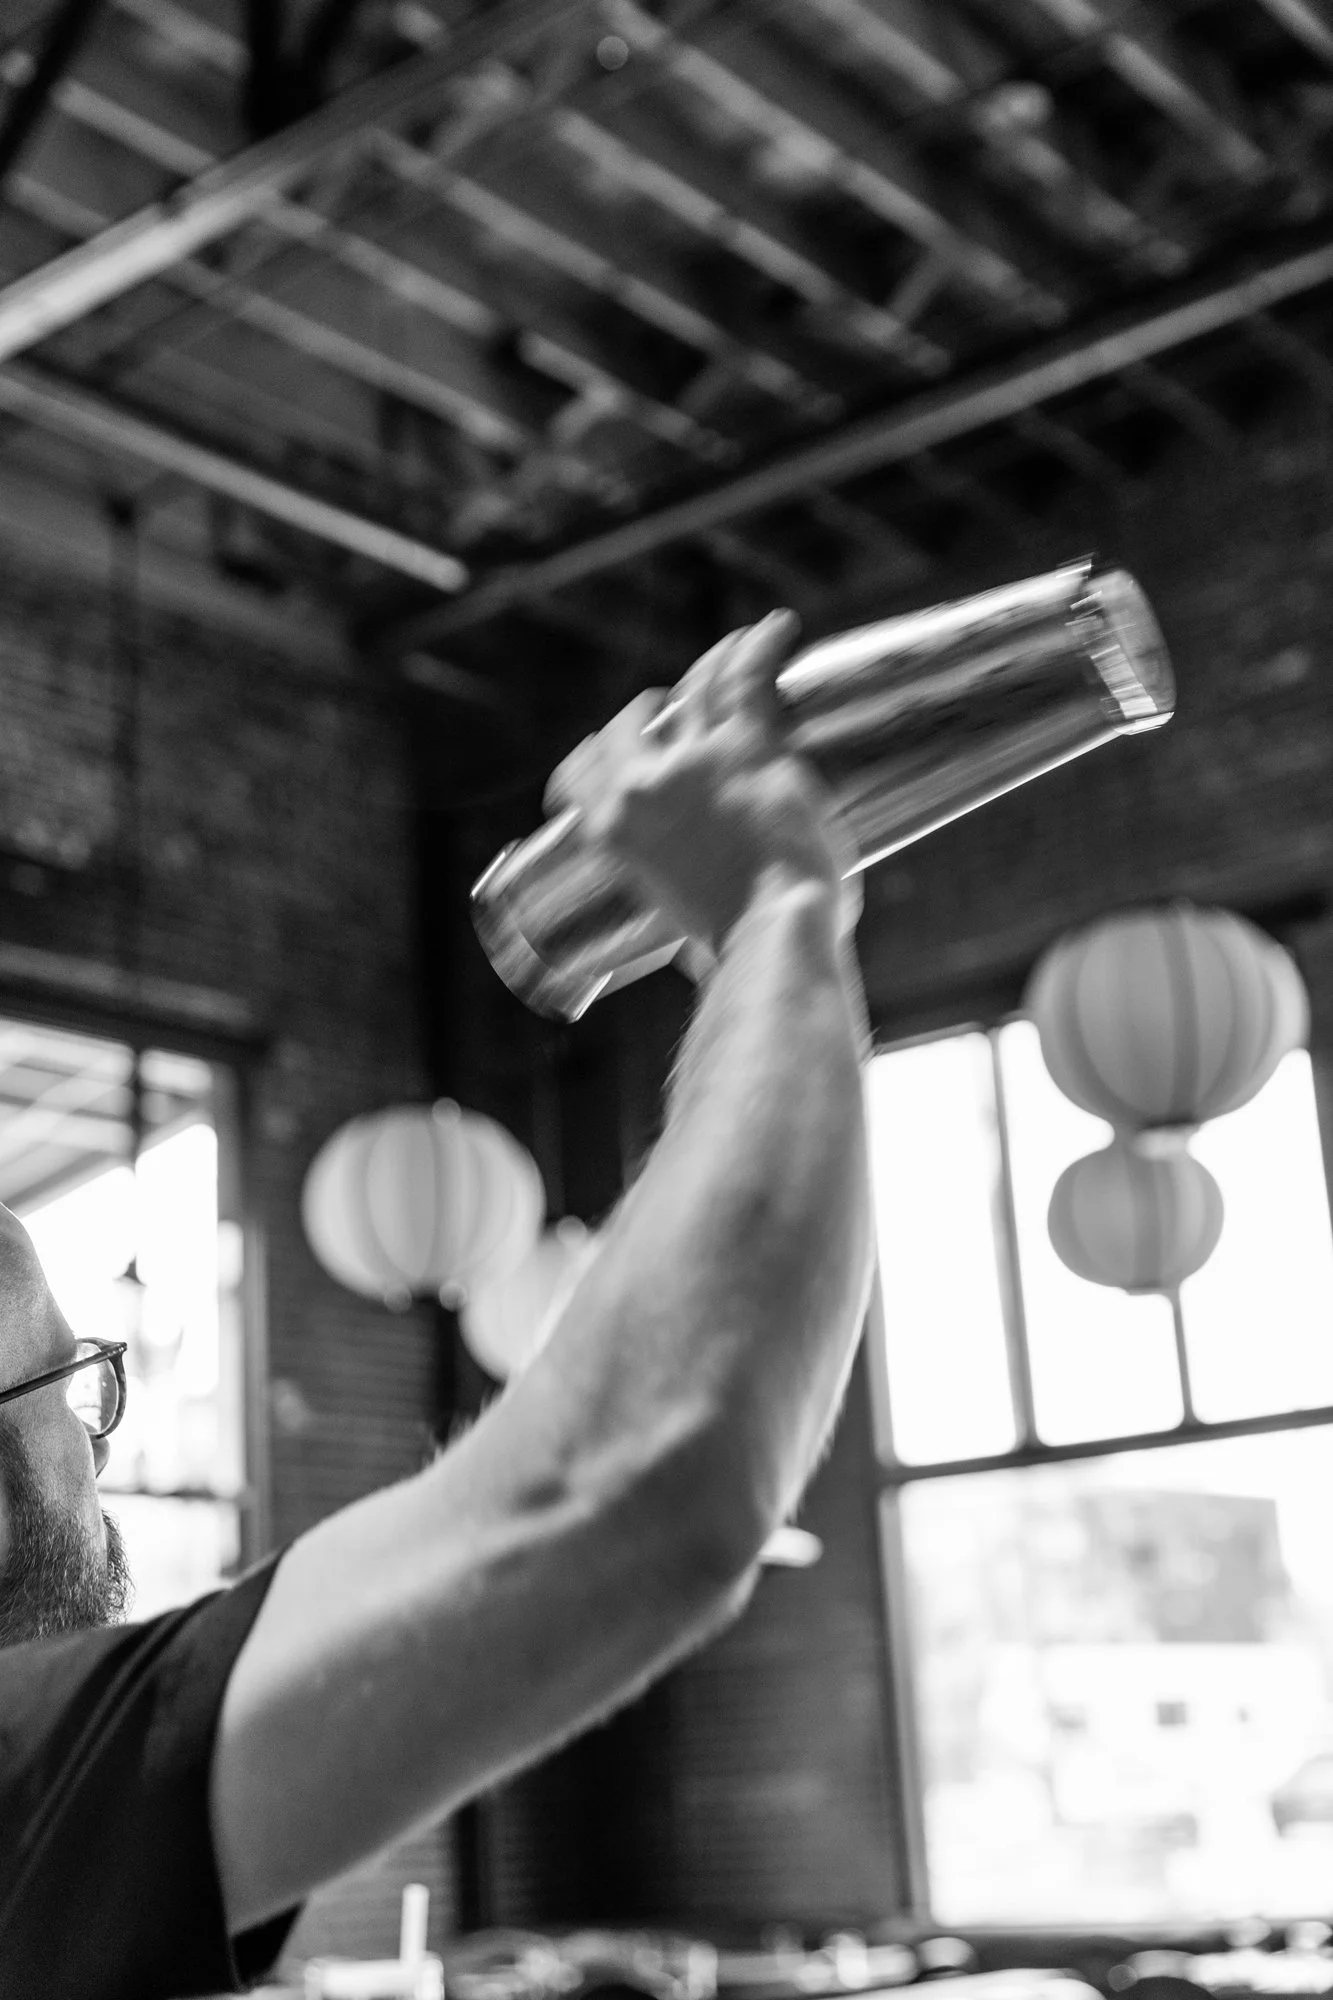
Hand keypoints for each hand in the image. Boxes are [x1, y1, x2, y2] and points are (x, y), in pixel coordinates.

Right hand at [545, 611, 860, 957]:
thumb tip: (692, 945)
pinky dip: (761, 645)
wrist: (771, 931)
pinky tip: (780, 628)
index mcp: (610, 832)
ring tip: (731, 650)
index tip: (607, 752)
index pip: (578, 770)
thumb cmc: (735, 945)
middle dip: (648, 713)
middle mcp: (640, 785)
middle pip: (630, 724)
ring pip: (693, 690)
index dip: (594, 757)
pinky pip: (746, 676)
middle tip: (678, 710)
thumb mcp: (675, 929)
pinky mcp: (748, 744)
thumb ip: (677, 911)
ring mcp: (693, 759)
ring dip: (710, 664)